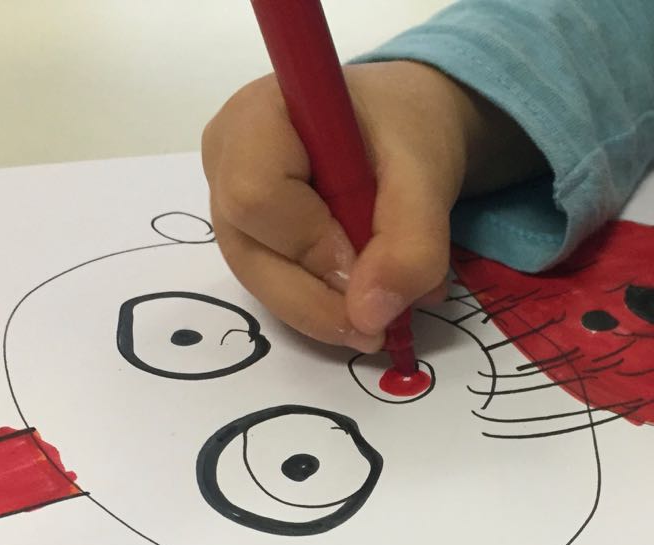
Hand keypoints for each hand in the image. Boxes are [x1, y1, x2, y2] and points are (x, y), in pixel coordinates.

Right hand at [202, 60, 542, 351]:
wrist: (403, 123)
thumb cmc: (407, 128)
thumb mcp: (427, 176)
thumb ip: (411, 243)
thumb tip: (369, 317)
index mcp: (259, 114)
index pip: (257, 194)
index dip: (311, 244)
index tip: (370, 264)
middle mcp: (225, 157)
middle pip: (248, 249)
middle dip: (317, 298)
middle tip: (380, 321)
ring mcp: (225, 198)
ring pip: (256, 278)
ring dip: (319, 307)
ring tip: (378, 310)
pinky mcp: (243, 232)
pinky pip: (268, 282)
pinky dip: (316, 302)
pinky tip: (356, 296)